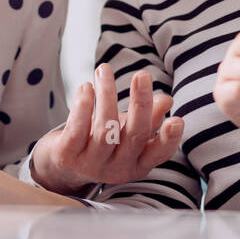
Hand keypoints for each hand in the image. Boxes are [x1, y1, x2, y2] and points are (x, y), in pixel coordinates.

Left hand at [29, 64, 181, 195]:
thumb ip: (150, 117)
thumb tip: (167, 100)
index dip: (170, 139)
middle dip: (140, 103)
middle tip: (142, 75)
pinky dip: (82, 106)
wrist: (62, 166)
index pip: (159, 153)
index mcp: (138, 163)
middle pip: (135, 135)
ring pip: (105, 128)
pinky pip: (77, 129)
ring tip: (103, 70)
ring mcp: (92, 165)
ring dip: (106, 94)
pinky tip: (86, 87)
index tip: (177, 119)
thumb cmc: (103, 144)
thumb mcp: (128, 131)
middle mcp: (118, 168)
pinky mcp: (68, 156)